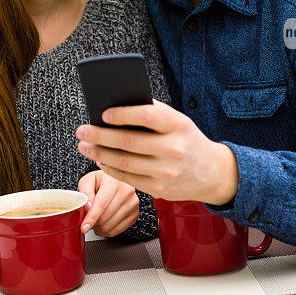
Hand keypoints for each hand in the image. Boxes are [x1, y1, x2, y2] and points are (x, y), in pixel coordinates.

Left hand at [76, 100, 239, 204]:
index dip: (123, 115)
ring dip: (100, 154)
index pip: (147, 116)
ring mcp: (167, 172)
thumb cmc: (188, 140)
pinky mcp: (160, 189)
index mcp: (178, 126)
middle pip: (129, 142)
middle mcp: (174, 149)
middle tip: (83, 131)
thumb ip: (153, 113)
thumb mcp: (178, 122)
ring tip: (85, 146)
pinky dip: (111, 169)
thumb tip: (117, 106)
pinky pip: (129, 178)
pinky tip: (101, 160)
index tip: (103, 114)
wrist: (213, 172)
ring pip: (125, 163)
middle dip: (100, 136)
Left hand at [78, 170, 139, 236]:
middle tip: (88, 218)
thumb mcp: (88, 181)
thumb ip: (85, 192)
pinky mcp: (135, 214)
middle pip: (105, 217)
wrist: (116, 181)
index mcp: (114, 181)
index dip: (92, 217)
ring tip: (96, 219)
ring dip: (99, 227)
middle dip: (93, 222)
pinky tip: (104, 223)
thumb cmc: (101, 181)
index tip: (84, 227)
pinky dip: (107, 231)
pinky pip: (117, 230)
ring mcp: (133, 204)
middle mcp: (127, 191)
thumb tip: (88, 207)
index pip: (102, 203)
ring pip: (110, 226)